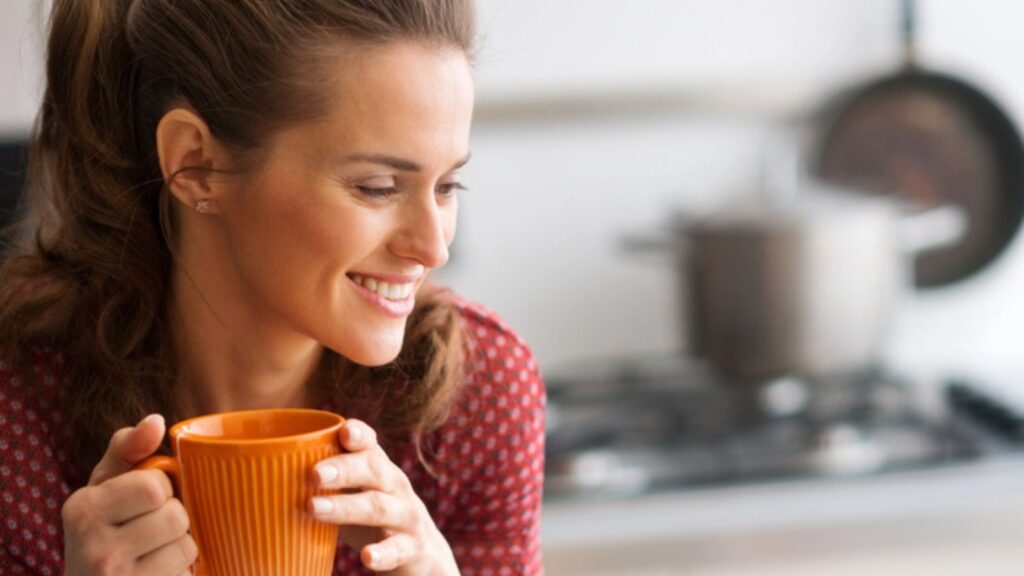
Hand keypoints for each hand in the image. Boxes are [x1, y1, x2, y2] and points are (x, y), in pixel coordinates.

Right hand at [62, 414, 197, 575]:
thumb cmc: (105, 529)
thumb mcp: (105, 486)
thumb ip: (128, 448)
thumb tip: (155, 421)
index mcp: (82, 508)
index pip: (154, 485)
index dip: (163, 489)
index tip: (145, 501)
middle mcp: (91, 546)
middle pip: (175, 517)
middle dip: (174, 519)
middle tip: (153, 530)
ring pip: (185, 547)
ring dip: (181, 548)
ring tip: (156, 553)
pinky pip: (186, 574)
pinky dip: (182, 572)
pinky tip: (157, 574)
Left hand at [309, 419, 458, 574]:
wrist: (423, 555)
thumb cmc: (371, 518)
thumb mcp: (351, 494)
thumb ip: (318, 483)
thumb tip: (246, 475)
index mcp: (376, 469)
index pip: (370, 444)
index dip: (359, 435)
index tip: (343, 431)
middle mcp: (394, 486)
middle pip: (373, 470)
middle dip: (344, 468)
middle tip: (313, 473)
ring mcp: (406, 516)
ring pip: (378, 507)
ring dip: (347, 507)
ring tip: (314, 509)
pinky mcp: (412, 548)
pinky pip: (398, 549)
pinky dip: (382, 553)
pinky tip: (366, 557)